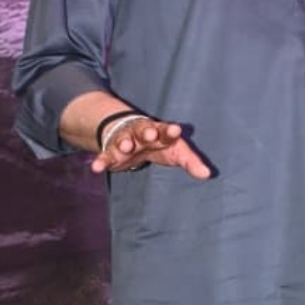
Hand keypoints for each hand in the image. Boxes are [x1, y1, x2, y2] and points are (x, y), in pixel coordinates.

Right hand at [90, 115, 211, 178]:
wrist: (131, 137)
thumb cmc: (159, 145)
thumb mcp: (175, 152)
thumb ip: (190, 161)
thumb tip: (208, 174)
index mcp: (160, 132)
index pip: (166, 130)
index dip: (170, 131)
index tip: (176, 130)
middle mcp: (141, 134)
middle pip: (143, 130)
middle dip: (146, 131)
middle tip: (150, 134)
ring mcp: (125, 141)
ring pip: (124, 140)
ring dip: (124, 143)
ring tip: (125, 147)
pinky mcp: (111, 153)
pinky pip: (105, 156)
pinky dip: (100, 161)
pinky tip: (96, 168)